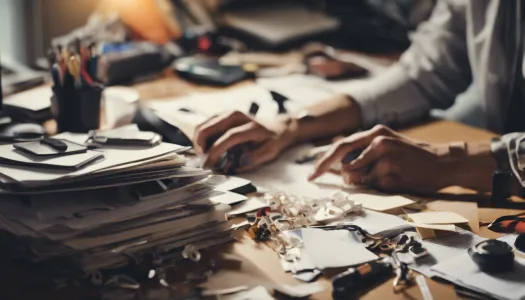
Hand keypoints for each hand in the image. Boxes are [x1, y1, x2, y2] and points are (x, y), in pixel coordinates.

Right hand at [193, 111, 295, 171]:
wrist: (275, 127)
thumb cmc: (271, 141)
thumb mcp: (270, 152)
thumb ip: (255, 158)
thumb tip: (239, 162)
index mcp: (251, 126)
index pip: (229, 137)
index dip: (216, 151)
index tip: (209, 165)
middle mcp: (237, 115)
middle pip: (209, 128)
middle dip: (201, 146)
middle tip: (203, 162)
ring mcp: (226, 113)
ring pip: (203, 126)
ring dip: (199, 143)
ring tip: (204, 156)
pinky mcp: (220, 115)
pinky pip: (203, 125)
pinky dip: (200, 138)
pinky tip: (206, 149)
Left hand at [308, 125, 452, 193]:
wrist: (443, 162)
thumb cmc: (411, 157)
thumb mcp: (387, 145)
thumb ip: (364, 152)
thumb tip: (338, 167)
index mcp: (375, 132)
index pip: (341, 145)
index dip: (323, 160)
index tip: (311, 174)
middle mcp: (377, 141)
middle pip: (343, 161)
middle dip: (330, 171)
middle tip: (316, 178)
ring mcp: (384, 157)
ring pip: (355, 176)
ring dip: (362, 181)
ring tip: (383, 176)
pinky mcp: (391, 173)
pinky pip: (372, 186)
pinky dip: (377, 187)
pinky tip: (394, 180)